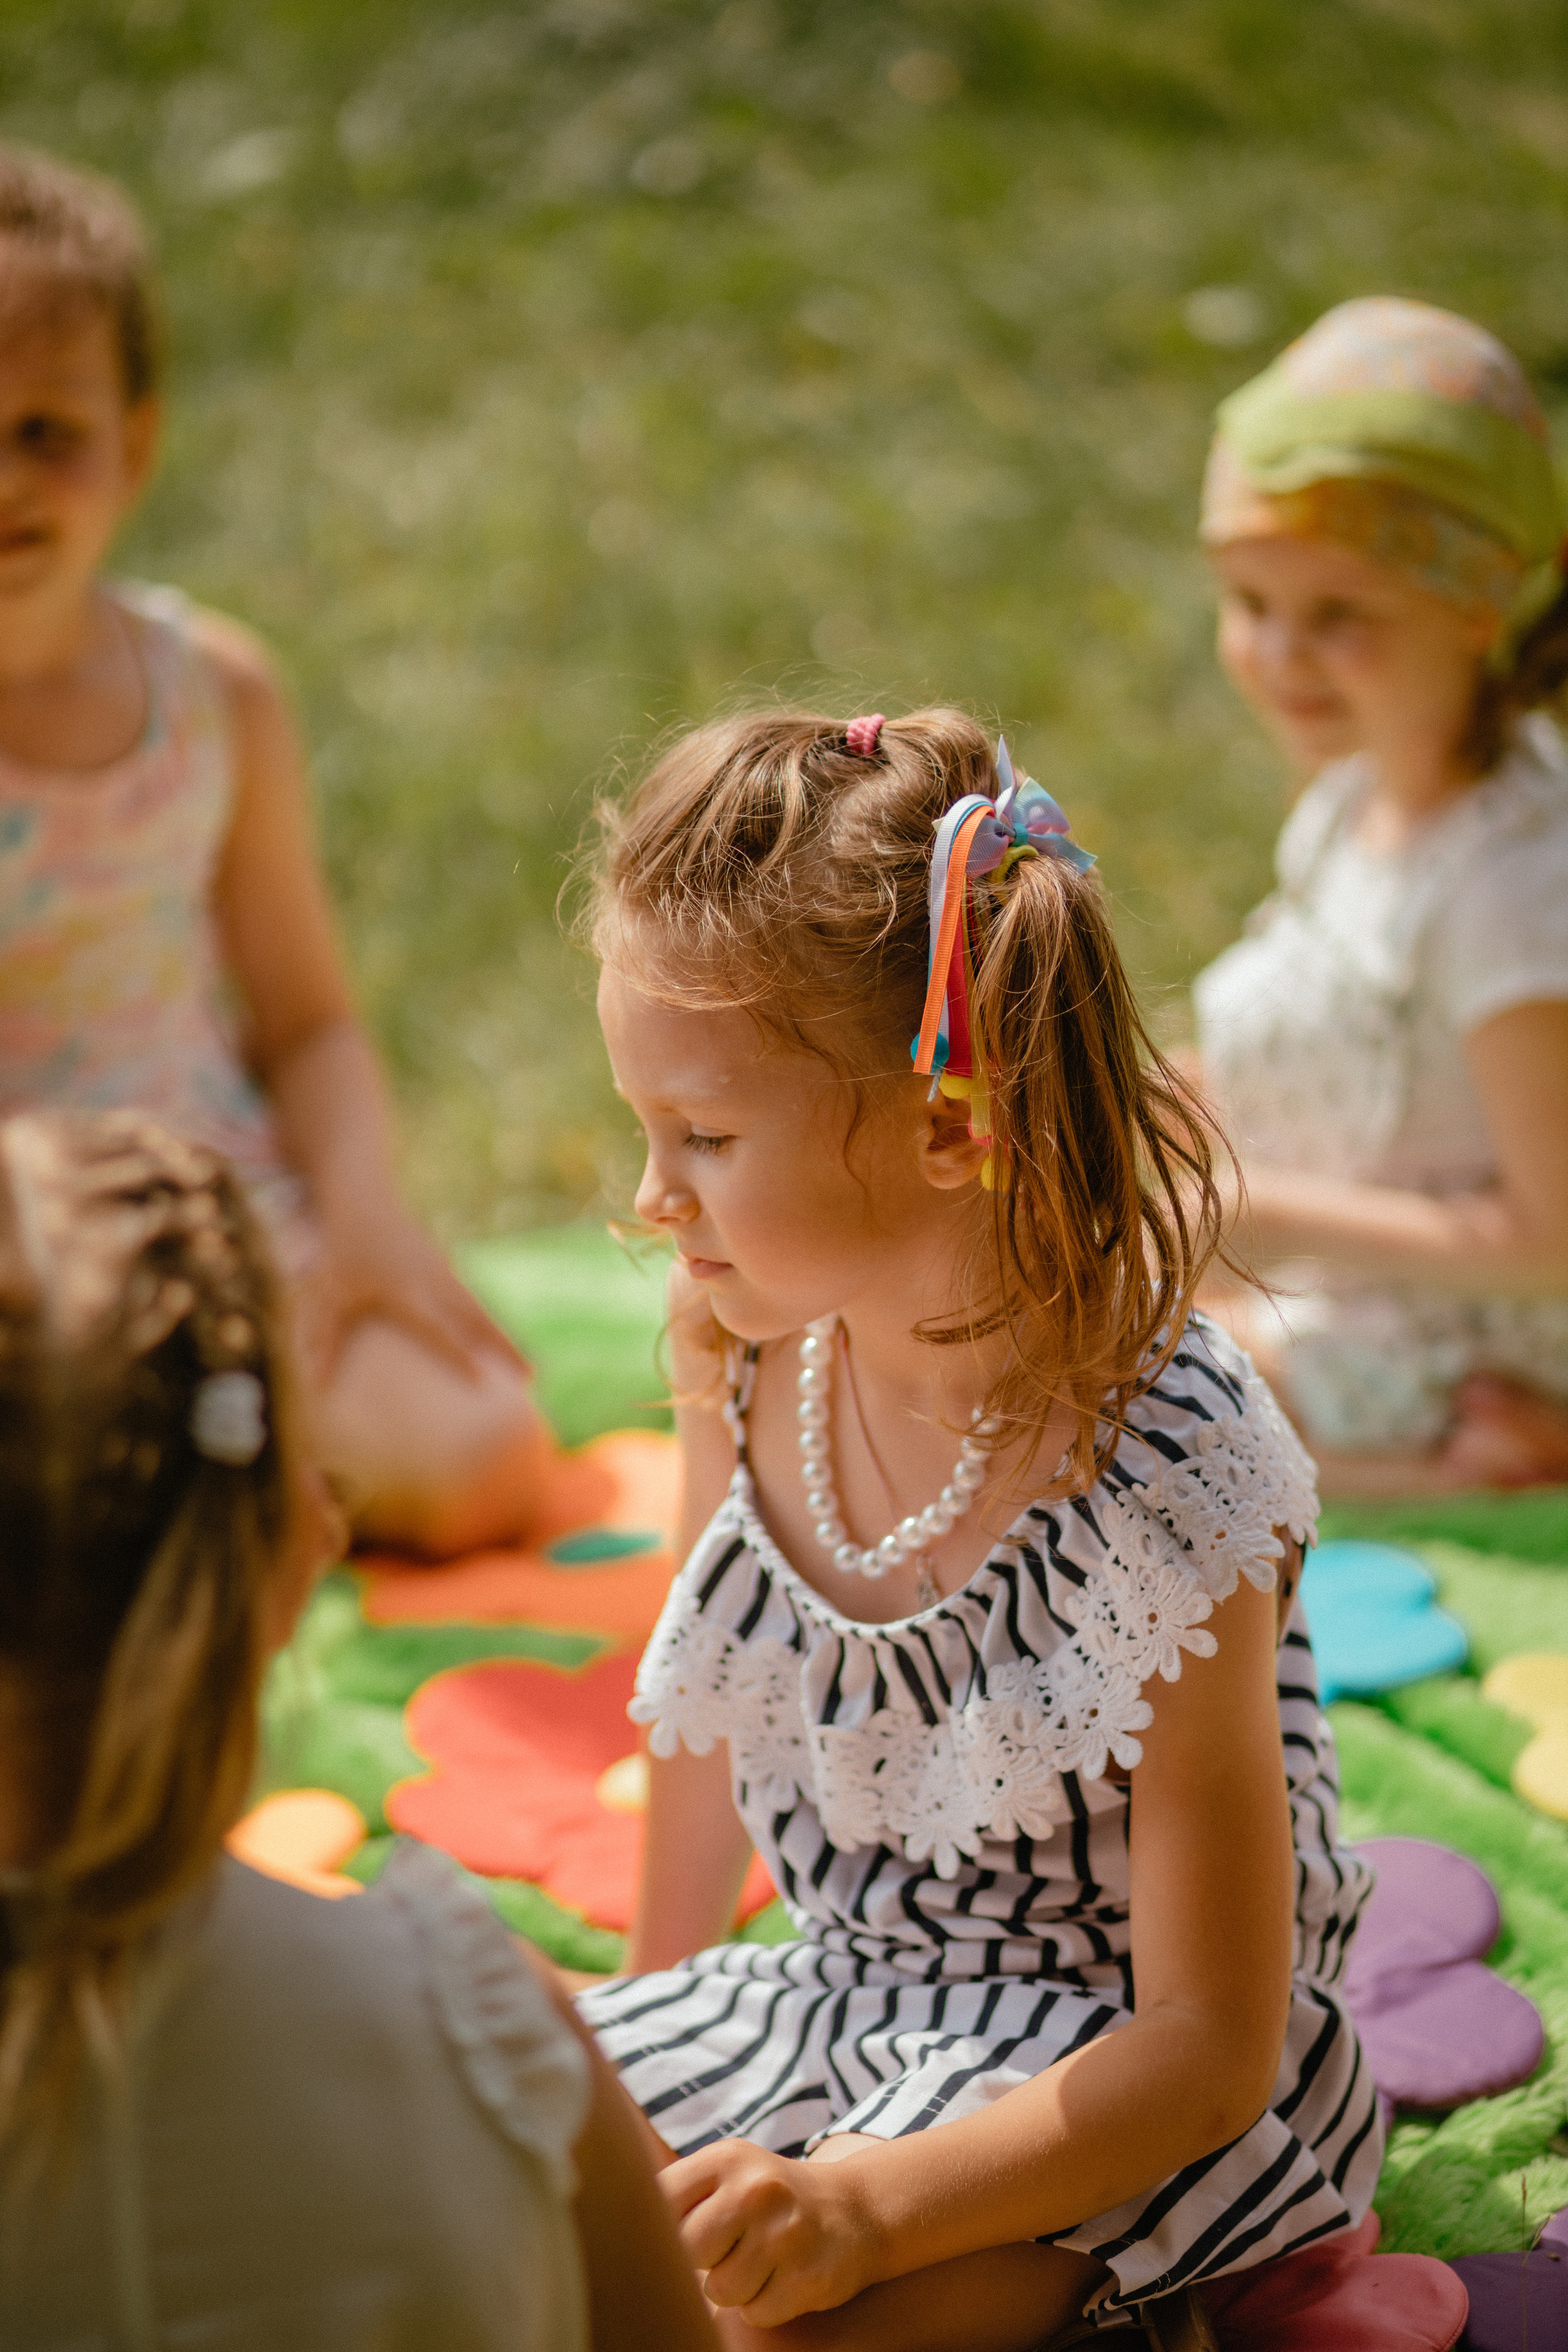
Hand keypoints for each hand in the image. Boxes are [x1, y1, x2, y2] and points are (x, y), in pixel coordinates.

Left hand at [309, 1201, 526, 1382]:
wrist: (364, 1193)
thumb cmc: (342, 1245)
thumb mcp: (327, 1292)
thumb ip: (324, 1338)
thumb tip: (316, 1383)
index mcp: (406, 1290)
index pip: (439, 1329)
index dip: (461, 1355)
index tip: (484, 1381)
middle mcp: (434, 1281)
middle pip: (479, 1320)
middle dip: (506, 1348)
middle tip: (534, 1378)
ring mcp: (444, 1271)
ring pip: (482, 1308)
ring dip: (506, 1336)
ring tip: (531, 1366)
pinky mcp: (445, 1266)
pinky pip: (475, 1298)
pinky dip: (493, 1321)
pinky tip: (504, 1340)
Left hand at [660, 2138, 878, 2325]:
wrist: (855, 2210)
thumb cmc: (771, 2198)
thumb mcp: (731, 2173)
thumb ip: (682, 2195)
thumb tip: (625, 2237)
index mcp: (727, 2159)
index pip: (661, 2201)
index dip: (663, 2228)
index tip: (675, 2233)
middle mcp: (756, 2189)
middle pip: (688, 2251)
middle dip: (704, 2259)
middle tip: (731, 2245)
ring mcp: (785, 2233)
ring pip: (720, 2290)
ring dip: (735, 2287)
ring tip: (760, 2260)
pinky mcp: (808, 2276)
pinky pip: (755, 2312)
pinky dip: (765, 2304)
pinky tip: (784, 2276)